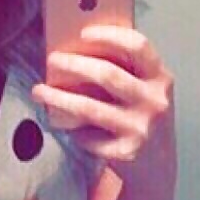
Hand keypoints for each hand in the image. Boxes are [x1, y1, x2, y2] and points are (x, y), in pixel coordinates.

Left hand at [30, 25, 175, 193]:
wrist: (156, 166)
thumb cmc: (140, 116)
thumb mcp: (144, 89)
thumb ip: (125, 69)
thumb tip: (77, 48)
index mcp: (161, 78)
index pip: (138, 46)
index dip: (110, 36)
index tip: (83, 34)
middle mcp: (155, 102)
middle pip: (108, 75)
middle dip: (74, 65)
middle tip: (52, 60)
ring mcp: (141, 129)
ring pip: (89, 108)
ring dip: (58, 98)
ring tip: (38, 90)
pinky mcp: (126, 152)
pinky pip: (87, 135)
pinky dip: (72, 129)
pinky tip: (63, 124)